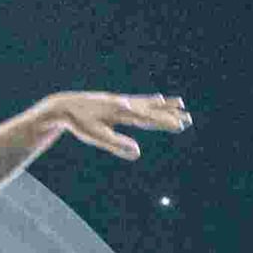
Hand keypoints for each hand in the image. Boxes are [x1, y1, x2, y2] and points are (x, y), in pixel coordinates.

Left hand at [38, 89, 191, 160]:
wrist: (63, 106)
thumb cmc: (80, 124)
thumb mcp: (97, 137)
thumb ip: (117, 145)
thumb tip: (138, 152)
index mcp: (121, 112)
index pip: (148, 119)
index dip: (165, 122)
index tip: (181, 126)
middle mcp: (124, 103)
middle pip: (152, 109)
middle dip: (170, 115)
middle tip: (189, 118)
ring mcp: (121, 101)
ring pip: (148, 103)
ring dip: (164, 105)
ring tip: (180, 103)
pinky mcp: (116, 101)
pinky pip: (139, 101)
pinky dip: (151, 101)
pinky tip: (158, 99)